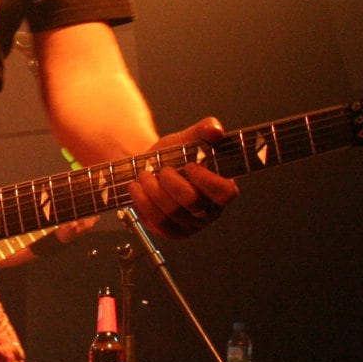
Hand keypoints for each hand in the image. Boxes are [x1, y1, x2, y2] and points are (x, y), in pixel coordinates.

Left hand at [128, 116, 238, 238]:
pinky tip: (137, 188)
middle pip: (192, 203)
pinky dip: (143, 203)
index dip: (206, 180)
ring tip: (144, 175)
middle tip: (163, 170)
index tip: (189, 165)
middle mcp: (209, 211)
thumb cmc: (175, 154)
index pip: (225, 193)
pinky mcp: (171, 231)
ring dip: (152, 191)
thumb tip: (215, 130)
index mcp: (221, 189)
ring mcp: (190, 225)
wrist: (151, 168)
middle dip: (171, 182)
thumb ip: (204, 130)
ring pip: (171, 214)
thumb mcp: (187, 138)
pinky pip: (157, 223)